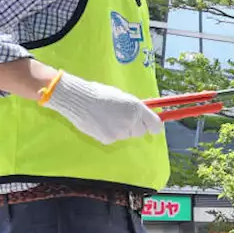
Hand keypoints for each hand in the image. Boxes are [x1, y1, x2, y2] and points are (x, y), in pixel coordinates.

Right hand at [42, 72, 163, 144]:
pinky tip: (100, 123)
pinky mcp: (109, 139)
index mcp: (136, 108)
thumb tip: (143, 115)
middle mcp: (131, 121)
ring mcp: (120, 132)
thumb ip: (134, 107)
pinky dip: (109, 133)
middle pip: (141, 132)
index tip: (152, 127)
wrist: (77, 99)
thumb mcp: (122, 96)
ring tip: (107, 117)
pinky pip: (114, 138)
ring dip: (121, 129)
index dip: (154, 126)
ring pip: (127, 135)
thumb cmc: (98, 93)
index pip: (155, 124)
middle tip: (122, 118)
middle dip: (135, 127)